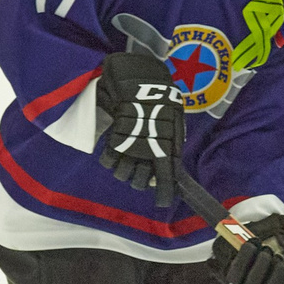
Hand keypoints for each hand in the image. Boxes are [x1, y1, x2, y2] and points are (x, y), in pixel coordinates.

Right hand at [95, 51, 185, 208]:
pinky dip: (110, 159)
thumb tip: (169, 170)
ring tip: (126, 159)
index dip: (164, 194)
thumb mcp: (175, 125)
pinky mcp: (114, 140)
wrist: (141, 82)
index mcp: (167, 151)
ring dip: (123, 171)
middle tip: (139, 170)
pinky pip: (108, 161)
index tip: (162, 201)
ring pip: (122, 175)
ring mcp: (130, 149)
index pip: (167, 181)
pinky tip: (114, 150)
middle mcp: (148, 154)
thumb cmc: (161, 102)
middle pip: (138, 183)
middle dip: (138, 181)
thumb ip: (172, 149)